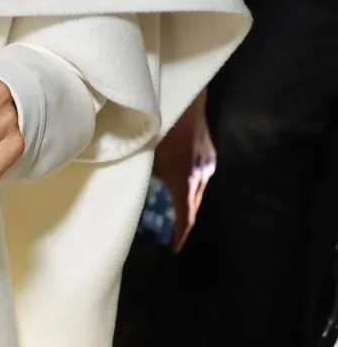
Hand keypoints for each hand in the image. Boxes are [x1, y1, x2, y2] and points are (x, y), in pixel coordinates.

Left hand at [153, 91, 213, 249]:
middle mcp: (200, 175)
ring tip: (170, 204)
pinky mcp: (209, 153)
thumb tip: (138, 185)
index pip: (186, 216)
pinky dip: (189, 182)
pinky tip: (178, 177)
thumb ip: (147, 172)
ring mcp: (207, 163)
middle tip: (168, 228)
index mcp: (184, 178)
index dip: (181, 234)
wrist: (184, 100)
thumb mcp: (149, 154)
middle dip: (182, 218)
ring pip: (196, 189)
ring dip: (184, 198)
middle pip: (192, 204)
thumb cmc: (161, 125)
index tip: (174, 246)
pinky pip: (199, 175)